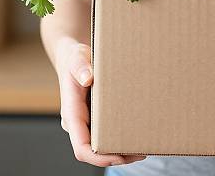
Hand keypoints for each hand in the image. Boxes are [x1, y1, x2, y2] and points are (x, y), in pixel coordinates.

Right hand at [57, 40, 145, 166]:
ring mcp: (87, 120)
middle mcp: (78, 122)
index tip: (119, 156)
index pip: (81, 147)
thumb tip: (88, 79)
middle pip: (93, 151)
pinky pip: (105, 133)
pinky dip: (120, 137)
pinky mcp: (95, 116)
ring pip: (100, 144)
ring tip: (143, 147)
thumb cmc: (74, 59)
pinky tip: (137, 133)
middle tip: (141, 152)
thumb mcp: (77, 59)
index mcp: (71, 113)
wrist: (73, 57)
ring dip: (120, 150)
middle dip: (116, 156)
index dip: (99, 157)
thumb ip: (80, 68)